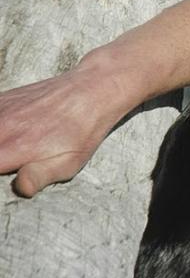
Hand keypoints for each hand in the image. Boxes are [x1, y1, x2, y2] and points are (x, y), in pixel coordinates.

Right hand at [0, 64, 121, 197]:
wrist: (92, 90)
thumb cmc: (81, 132)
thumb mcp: (68, 162)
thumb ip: (39, 176)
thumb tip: (20, 188)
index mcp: (11, 148)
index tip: (6, 170)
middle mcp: (0, 128)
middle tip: (10, 160)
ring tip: (13, 149)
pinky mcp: (2, 100)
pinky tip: (9, 131)